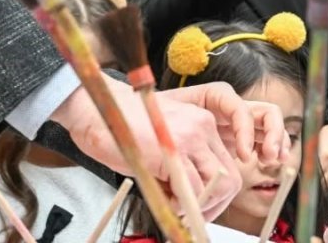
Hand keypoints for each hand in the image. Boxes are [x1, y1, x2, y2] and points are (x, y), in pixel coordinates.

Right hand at [50, 79, 287, 220]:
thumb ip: (185, 164)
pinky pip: (190, 190)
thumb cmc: (123, 127)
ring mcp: (190, 138)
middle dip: (214, 206)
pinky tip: (165, 201)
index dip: (218, 195)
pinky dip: (180, 204)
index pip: (228, 166)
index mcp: (204, 122)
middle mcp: (203, 127)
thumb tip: (195, 200)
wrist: (96, 109)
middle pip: (231, 179)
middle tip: (194, 218)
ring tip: (176, 208)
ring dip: (198, 207)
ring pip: (216, 187)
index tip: (202, 208)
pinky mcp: (173, 152)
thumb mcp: (164, 141)